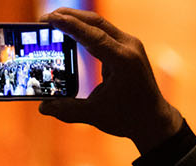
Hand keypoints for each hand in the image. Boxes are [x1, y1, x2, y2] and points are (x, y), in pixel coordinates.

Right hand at [38, 8, 183, 153]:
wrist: (153, 119)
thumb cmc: (127, 117)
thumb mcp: (95, 115)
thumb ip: (67, 110)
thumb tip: (43, 107)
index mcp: (124, 61)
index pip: (94, 36)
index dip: (71, 26)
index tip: (50, 18)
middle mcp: (129, 47)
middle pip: (96, 23)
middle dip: (69, 16)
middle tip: (44, 17)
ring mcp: (129, 45)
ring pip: (99, 24)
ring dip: (77, 20)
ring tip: (53, 20)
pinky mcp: (126, 48)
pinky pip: (103, 33)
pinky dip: (85, 29)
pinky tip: (69, 30)